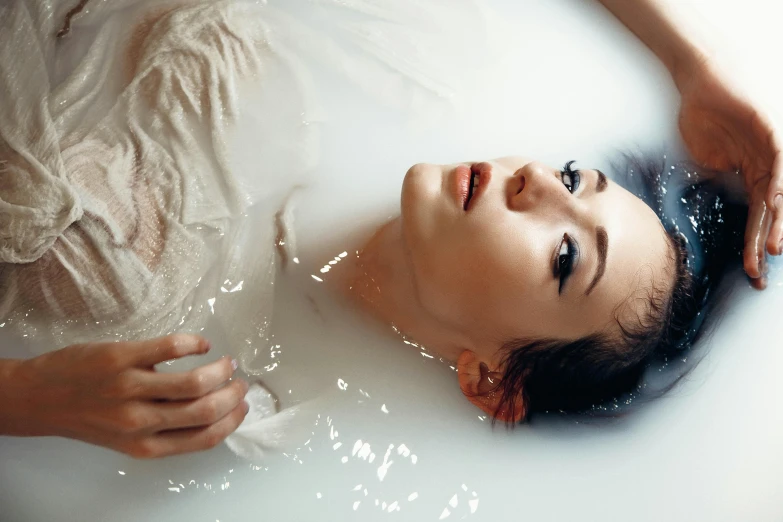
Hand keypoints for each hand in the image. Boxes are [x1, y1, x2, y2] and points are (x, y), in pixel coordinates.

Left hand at [2, 334, 248, 457]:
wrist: (38, 398)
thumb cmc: (86, 416)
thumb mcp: (126, 437)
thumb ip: (164, 429)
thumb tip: (209, 411)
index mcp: (145, 446)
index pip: (204, 438)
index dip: (232, 421)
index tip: (242, 406)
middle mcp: (140, 422)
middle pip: (206, 410)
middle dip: (233, 394)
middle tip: (239, 381)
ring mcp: (131, 388)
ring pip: (195, 382)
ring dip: (221, 369)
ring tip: (225, 362)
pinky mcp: (121, 358)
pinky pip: (171, 347)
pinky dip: (195, 343)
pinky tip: (200, 344)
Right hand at [676, 58, 782, 287]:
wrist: (700, 80)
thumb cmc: (701, 115)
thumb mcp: (705, 160)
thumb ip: (714, 184)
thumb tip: (709, 209)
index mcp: (752, 175)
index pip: (757, 217)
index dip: (753, 244)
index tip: (751, 272)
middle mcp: (768, 166)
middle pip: (772, 211)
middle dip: (768, 241)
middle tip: (764, 270)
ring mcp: (771, 148)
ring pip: (781, 191)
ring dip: (779, 221)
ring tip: (774, 248)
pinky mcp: (771, 129)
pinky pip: (779, 161)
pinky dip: (779, 184)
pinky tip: (775, 204)